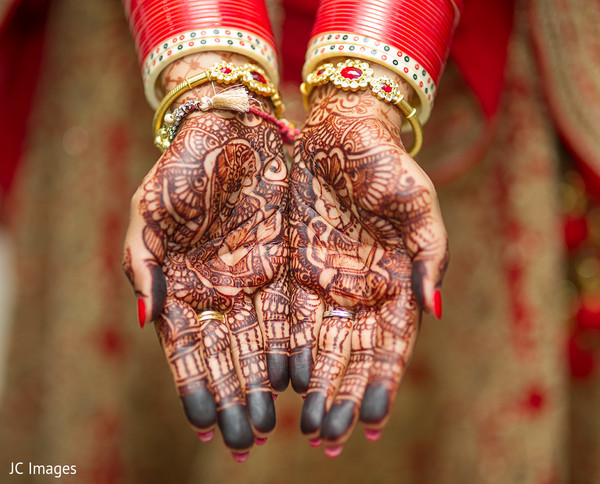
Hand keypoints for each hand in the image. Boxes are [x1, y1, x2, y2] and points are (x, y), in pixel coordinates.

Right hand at [123, 100, 288, 455]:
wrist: (228, 128)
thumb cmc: (180, 168)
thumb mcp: (148, 214)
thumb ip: (142, 265)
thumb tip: (148, 318)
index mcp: (182, 285)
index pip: (188, 349)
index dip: (194, 386)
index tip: (204, 425)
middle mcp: (219, 290)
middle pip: (227, 356)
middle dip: (235, 398)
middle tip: (243, 440)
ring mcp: (254, 279)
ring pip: (260, 342)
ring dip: (263, 383)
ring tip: (272, 422)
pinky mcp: (287, 263)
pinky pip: (290, 311)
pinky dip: (291, 345)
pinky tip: (295, 378)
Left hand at [289, 82, 448, 453]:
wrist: (339, 129)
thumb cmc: (385, 161)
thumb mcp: (417, 201)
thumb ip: (430, 254)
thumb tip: (434, 310)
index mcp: (394, 280)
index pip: (388, 344)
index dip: (380, 382)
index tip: (370, 420)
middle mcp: (357, 289)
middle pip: (349, 354)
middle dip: (339, 396)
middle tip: (326, 437)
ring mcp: (323, 281)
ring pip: (316, 343)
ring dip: (310, 384)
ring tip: (302, 423)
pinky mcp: (290, 266)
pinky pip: (284, 314)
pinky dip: (282, 347)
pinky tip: (277, 379)